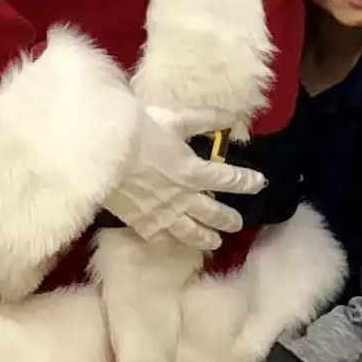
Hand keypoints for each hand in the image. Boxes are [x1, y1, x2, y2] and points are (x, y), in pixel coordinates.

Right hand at [103, 114, 261, 248]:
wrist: (102, 151)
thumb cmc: (139, 130)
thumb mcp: (176, 118)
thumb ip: (205, 119)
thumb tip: (232, 118)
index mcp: (194, 171)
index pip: (229, 179)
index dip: (246, 181)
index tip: (259, 184)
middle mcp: (184, 198)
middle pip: (213, 213)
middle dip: (228, 219)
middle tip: (237, 223)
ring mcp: (163, 214)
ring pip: (191, 232)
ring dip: (206, 238)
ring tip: (215, 243)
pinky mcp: (141, 223)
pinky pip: (160, 238)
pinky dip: (168, 241)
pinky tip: (171, 243)